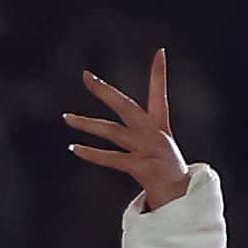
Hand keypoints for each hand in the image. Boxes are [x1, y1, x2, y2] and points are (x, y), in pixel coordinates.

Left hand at [61, 51, 187, 212]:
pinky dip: (92, 154)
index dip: (159, 73)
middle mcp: (154, 134)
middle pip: (125, 106)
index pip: (160, 93)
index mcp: (160, 126)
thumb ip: (139, 131)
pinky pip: (111, 159)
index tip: (160, 51)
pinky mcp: (141, 167)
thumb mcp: (159, 145)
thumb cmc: (167, 170)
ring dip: (87, 124)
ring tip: (66, 118)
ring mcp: (147, 149)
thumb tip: (117, 122)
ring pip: (112, 132)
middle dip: (104, 91)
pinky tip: (74, 148)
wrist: (181, 197)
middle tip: (86, 76)